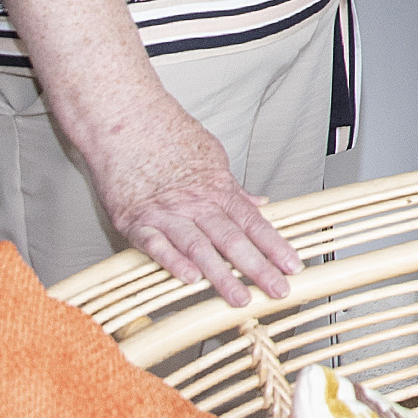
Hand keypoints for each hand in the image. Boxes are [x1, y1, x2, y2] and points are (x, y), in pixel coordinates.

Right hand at [83, 92, 304, 307]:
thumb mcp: (211, 157)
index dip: (275, 245)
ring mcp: (166, 212)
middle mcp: (196, 203)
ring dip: (222, 276)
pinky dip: (173, 262)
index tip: (293, 265)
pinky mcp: (134, 220)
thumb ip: (233, 188)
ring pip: (200, 248)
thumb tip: (258, 203)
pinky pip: (156, 245)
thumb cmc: (167, 136)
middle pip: (233, 239)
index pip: (254, 222)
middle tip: (278, 290)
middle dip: (258, 268)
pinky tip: (190, 279)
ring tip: (240, 298)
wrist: (125, 119)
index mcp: (217, 189)